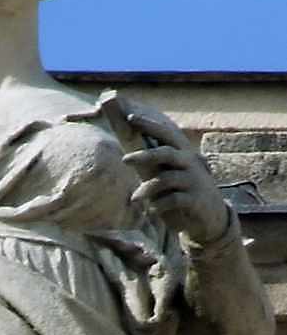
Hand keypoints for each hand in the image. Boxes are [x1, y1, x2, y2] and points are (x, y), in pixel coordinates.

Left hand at [121, 102, 227, 243]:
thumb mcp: (170, 174)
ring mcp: (194, 180)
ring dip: (147, 189)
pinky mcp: (196, 199)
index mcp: (182, 153)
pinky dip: (159, 205)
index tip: (130, 117)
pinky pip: (174, 199)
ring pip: (166, 179)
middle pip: (166, 153)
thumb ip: (155, 164)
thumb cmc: (183, 190)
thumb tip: (127, 154)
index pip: (166, 133)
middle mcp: (190, 163)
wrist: (211, 217)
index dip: (149, 125)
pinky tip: (151, 211)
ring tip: (134, 199)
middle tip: (124, 160)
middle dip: (144, 155)